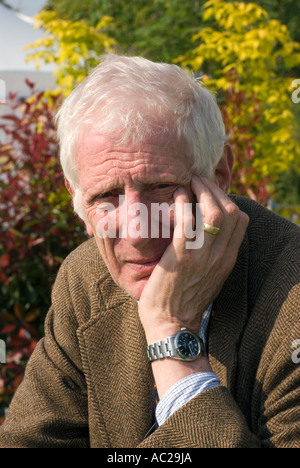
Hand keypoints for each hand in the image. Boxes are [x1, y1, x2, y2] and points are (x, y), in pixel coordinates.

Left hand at [138, 175, 248, 343]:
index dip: (226, 198)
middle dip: (215, 189)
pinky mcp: (182, 257)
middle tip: (198, 179)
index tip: (210, 191)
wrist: (171, 324)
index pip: (240, 220)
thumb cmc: (184, 299)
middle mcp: (220, 256)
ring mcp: (203, 256)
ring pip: (214, 212)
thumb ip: (212, 253)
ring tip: (189, 182)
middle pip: (230, 211)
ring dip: (201, 190)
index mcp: (228, 259)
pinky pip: (187, 221)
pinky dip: (183, 203)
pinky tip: (177, 196)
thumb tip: (205, 229)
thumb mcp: (208, 275)